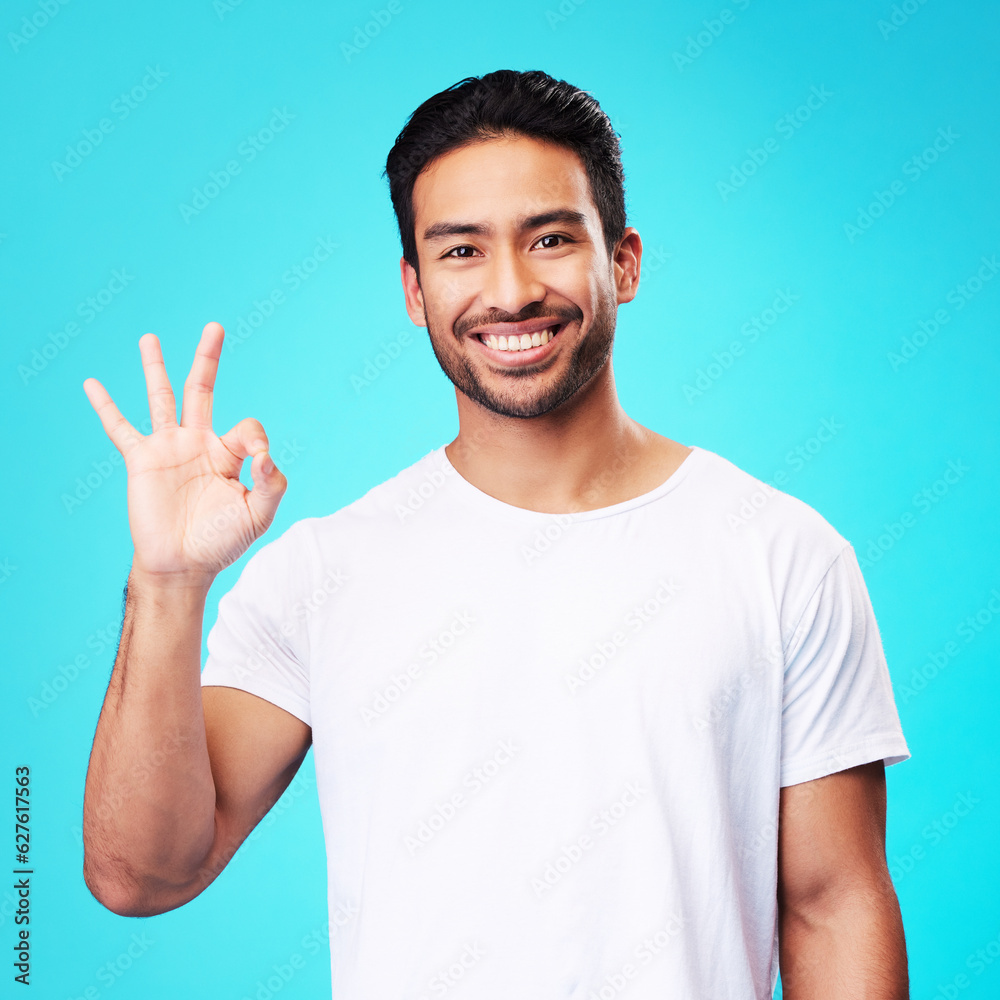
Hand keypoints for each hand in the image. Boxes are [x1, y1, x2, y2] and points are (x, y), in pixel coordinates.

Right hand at [83, 322, 286, 586]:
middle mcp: (199, 444)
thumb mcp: (259, 514)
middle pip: (203, 390)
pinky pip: (119, 428)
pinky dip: (105, 406)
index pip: (247, 426)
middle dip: (208, 358)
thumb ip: (272, 483)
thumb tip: (266, 455)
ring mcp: (169, 448)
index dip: (257, 437)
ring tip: (149, 337)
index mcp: (229, 454)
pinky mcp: (142, 460)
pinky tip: (92, 383)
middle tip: (215, 326)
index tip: (259, 461)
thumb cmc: (222, 542)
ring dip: (156, 368)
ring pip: (162, 397)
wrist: (184, 565)